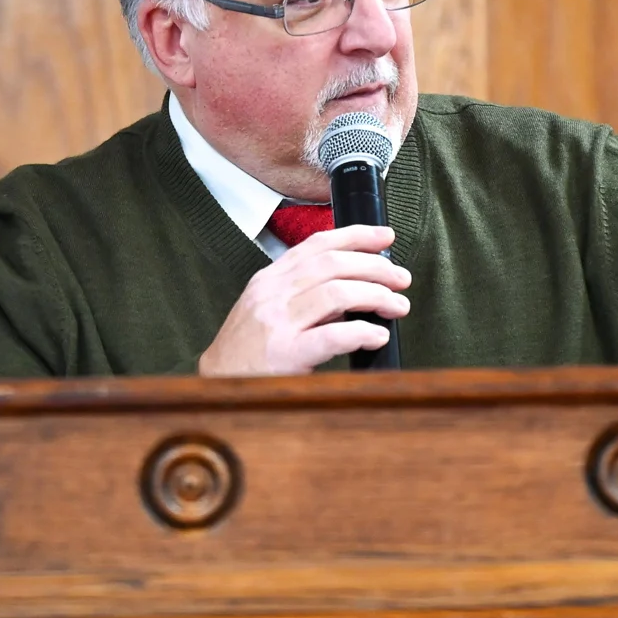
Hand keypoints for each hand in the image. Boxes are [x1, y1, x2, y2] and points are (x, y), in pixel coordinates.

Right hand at [197, 225, 410, 375]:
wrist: (216, 382)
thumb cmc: (247, 349)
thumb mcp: (268, 308)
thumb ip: (304, 294)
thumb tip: (354, 286)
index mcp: (270, 279)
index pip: (317, 245)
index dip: (356, 236)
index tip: (385, 236)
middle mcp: (273, 294)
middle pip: (333, 265)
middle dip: (376, 267)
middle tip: (401, 279)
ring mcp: (278, 323)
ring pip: (338, 293)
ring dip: (377, 296)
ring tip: (397, 307)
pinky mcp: (286, 354)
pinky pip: (333, 335)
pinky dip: (362, 332)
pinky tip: (377, 336)